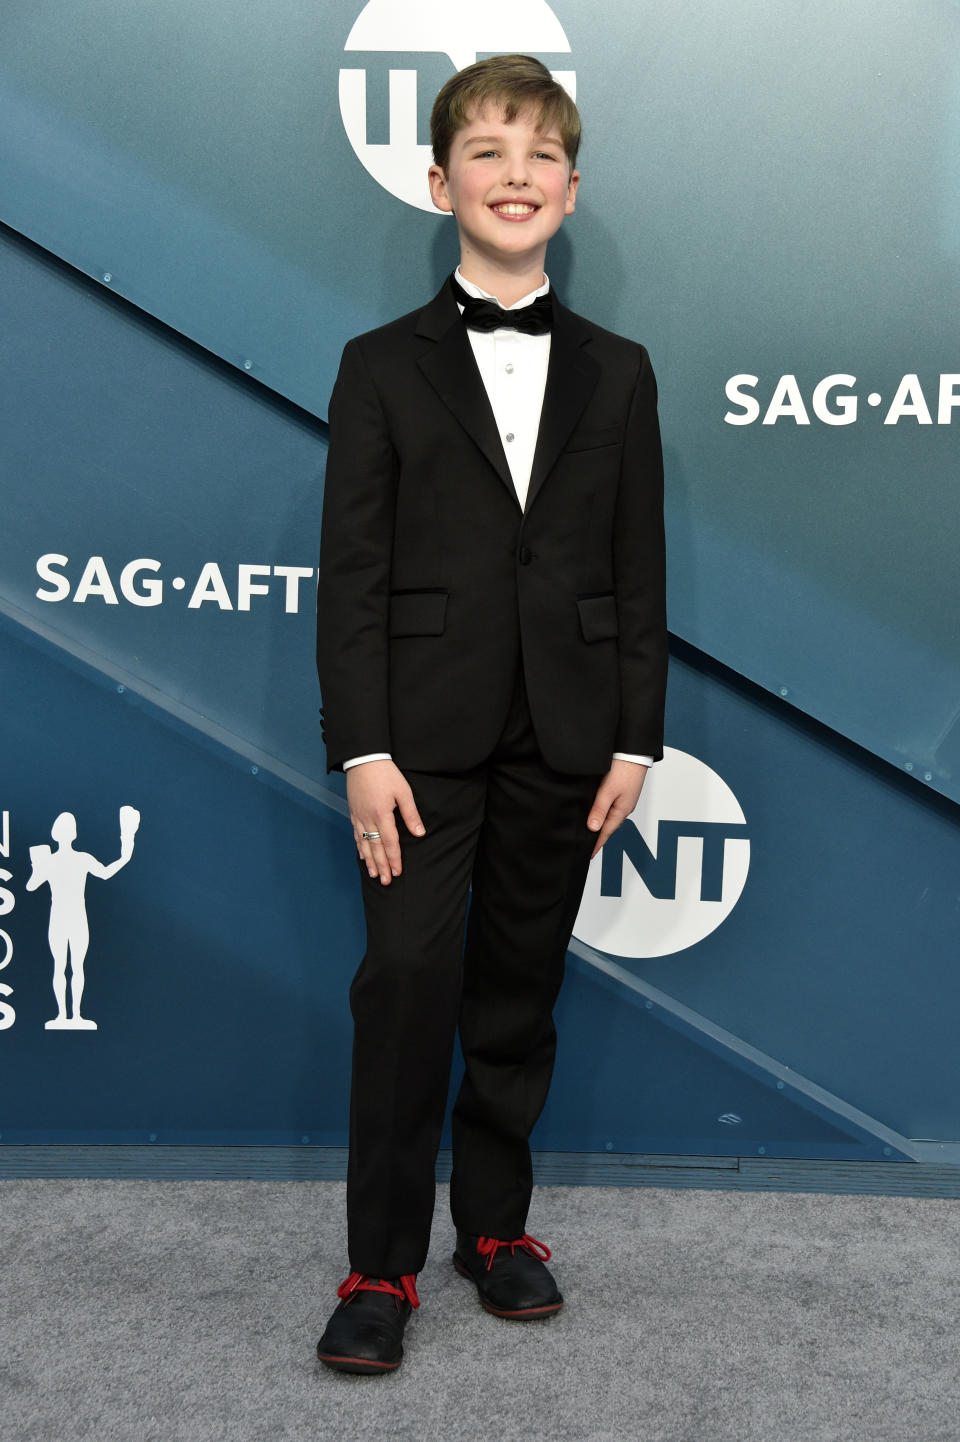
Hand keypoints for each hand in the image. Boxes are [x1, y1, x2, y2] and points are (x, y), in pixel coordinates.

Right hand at [347, 759, 425, 884]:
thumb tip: (419, 833)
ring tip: (374, 875)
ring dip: (370, 861)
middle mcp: (368, 819)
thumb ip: (411, 814)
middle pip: (375, 847)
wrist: (363, 759)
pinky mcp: (353, 812)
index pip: (390, 842)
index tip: (398, 872)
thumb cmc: (386, 773)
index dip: (394, 859)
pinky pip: (356, 835)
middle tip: (386, 882)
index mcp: (382, 814)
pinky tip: (362, 856)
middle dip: (382, 866)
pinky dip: (360, 847)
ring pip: (364, 844)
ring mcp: (359, 816)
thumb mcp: (403, 791)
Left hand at [587, 760, 646, 857]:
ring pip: (609, 815)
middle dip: (598, 836)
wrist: (634, 751)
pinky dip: (602, 812)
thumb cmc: (624, 769)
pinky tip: (596, 810)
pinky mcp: (621, 790)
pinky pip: (610, 806)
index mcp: (622, 810)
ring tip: (589, 831)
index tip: (588, 854)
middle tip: (586, 845)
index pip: (606, 832)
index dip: (596, 843)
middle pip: (608, 825)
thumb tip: (593, 828)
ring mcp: (623, 798)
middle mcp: (624, 806)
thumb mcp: (608, 791)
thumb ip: (600, 809)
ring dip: (600, 823)